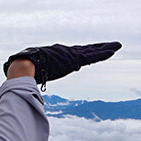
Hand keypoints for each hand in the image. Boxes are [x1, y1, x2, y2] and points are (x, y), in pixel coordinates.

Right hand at [3, 42, 121, 89]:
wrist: (24, 67)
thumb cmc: (23, 73)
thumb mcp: (31, 76)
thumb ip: (33, 83)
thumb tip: (25, 94)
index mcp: (57, 57)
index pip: (74, 55)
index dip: (83, 53)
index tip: (90, 52)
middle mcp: (65, 53)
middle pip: (85, 51)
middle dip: (97, 48)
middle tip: (110, 46)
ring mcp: (70, 55)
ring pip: (91, 52)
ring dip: (105, 49)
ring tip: (117, 45)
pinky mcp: (74, 59)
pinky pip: (92, 56)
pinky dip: (103, 52)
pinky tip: (113, 49)